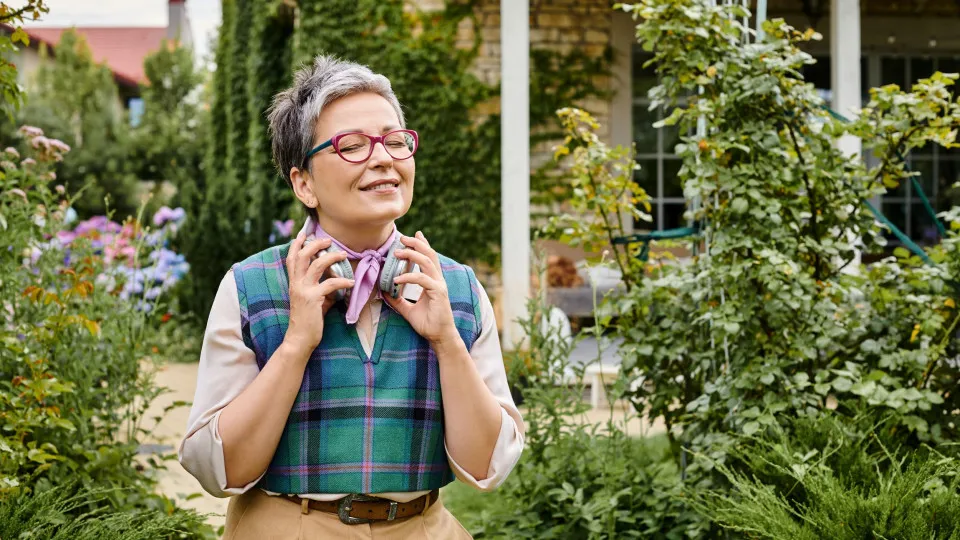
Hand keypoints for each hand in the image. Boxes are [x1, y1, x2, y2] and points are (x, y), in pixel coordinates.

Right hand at [283, 232, 354, 355]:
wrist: (299, 339)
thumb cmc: (308, 320)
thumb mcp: (313, 300)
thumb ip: (321, 288)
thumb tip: (335, 280)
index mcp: (294, 283)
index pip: (292, 258)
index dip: (296, 244)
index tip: (303, 232)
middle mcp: (296, 284)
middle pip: (302, 256)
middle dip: (315, 244)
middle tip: (328, 239)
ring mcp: (303, 290)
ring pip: (316, 265)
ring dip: (331, 257)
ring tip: (343, 254)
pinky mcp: (313, 299)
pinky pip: (330, 284)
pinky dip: (342, 281)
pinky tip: (351, 282)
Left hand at [383, 231, 459, 346]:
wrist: (439, 337)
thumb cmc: (427, 323)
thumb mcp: (408, 309)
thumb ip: (398, 300)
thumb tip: (384, 292)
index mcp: (433, 281)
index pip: (429, 258)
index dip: (423, 244)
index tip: (415, 233)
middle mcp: (438, 280)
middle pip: (429, 254)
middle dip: (416, 243)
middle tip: (402, 238)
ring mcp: (439, 285)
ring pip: (427, 262)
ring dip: (412, 254)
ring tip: (397, 252)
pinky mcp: (439, 293)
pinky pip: (422, 279)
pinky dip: (409, 277)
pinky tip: (396, 279)